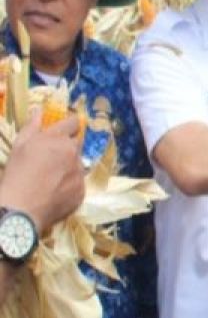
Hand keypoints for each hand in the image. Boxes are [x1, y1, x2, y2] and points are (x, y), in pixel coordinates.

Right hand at [0, 106, 85, 232]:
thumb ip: (32, 126)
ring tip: (50, 178)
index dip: (70, 125)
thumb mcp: (19, 146)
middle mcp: (73, 152)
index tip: (65, 129)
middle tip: (52, 158)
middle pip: (77, 143)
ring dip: (69, 166)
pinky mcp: (82, 190)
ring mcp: (80, 172)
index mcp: (58, 138)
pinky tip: (54, 191)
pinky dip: (69, 184)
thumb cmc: (16, 173)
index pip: (74, 123)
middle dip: (68, 146)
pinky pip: (78, 183)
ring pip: (78, 164)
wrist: (22, 207)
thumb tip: (40, 110)